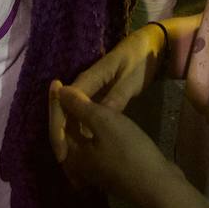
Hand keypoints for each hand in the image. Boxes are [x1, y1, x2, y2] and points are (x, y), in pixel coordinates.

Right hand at [49, 26, 165, 163]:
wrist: (148, 46)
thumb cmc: (140, 60)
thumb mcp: (131, 80)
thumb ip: (116, 98)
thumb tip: (98, 118)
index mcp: (89, 77)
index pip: (66, 103)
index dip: (59, 127)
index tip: (61, 151)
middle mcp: (84, 83)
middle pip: (64, 111)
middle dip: (61, 136)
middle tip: (63, 162)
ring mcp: (89, 89)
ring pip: (72, 114)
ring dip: (69, 135)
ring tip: (70, 161)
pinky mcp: (96, 95)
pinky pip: (82, 114)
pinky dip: (80, 130)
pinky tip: (84, 148)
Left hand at [53, 82, 176, 201]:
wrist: (158, 185)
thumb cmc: (129, 151)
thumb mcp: (104, 121)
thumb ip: (79, 106)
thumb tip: (59, 92)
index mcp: (72, 156)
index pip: (56, 126)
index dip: (56, 102)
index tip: (57, 81)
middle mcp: (79, 166)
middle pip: (66, 134)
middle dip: (66, 112)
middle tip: (69, 90)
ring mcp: (96, 172)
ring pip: (81, 141)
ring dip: (80, 121)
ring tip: (84, 101)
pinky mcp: (111, 171)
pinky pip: (94, 147)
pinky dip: (92, 131)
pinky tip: (102, 123)